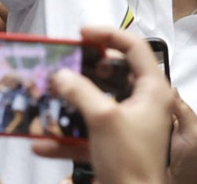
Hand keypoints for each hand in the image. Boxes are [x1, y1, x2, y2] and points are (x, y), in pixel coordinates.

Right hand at [32, 26, 174, 183]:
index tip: (83, 33)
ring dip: (71, 102)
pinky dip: (67, 135)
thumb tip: (62, 75)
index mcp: (153, 89)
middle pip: (113, 73)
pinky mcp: (115, 143)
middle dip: (84, 70)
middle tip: (65, 63)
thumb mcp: (103, 118)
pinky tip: (43, 141)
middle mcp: (144, 103)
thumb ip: (80, 91)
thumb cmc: (133, 163)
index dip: (108, 34)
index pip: (134, 47)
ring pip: (96, 103)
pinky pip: (88, 131)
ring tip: (49, 96)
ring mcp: (129, 123)